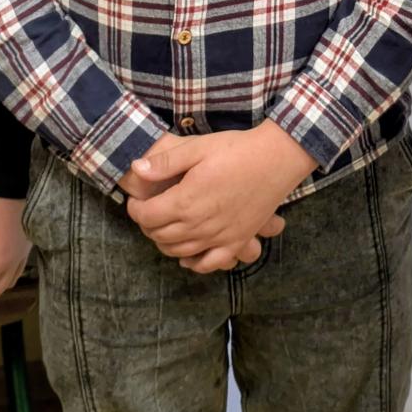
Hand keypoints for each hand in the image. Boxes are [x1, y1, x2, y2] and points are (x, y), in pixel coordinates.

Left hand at [125, 123, 316, 270]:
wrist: (276, 159)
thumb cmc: (236, 149)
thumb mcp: (197, 147)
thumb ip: (165, 162)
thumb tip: (136, 169)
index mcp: (186, 201)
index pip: (147, 216)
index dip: (135, 209)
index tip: (136, 200)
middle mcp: (199, 225)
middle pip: (160, 236)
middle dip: (147, 225)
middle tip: (148, 211)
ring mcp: (219, 237)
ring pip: (180, 252)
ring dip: (165, 243)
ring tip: (164, 227)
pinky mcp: (237, 241)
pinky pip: (210, 264)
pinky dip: (194, 263)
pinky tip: (188, 256)